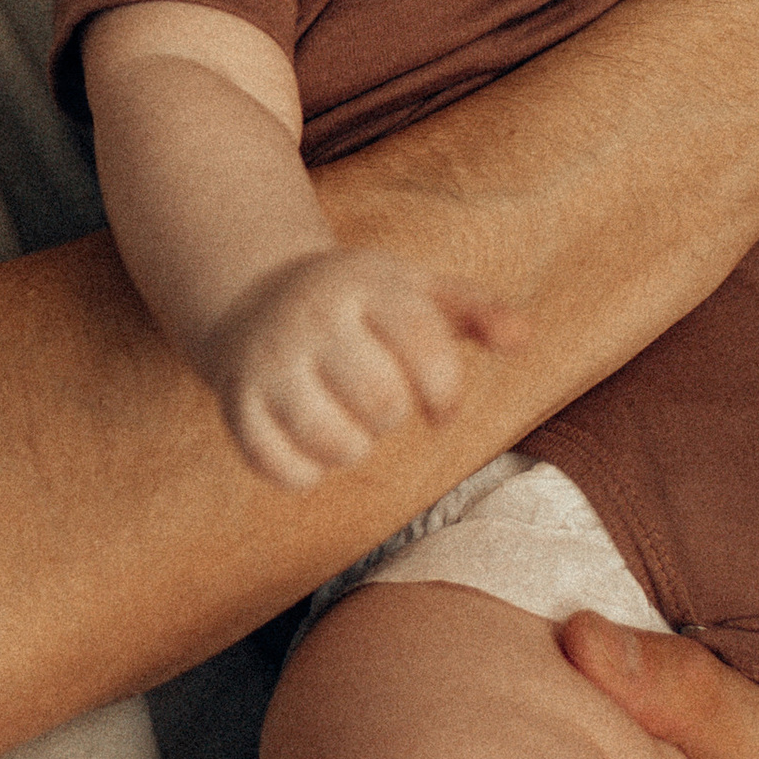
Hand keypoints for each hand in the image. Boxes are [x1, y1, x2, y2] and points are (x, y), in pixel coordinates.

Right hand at [196, 249, 514, 490]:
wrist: (252, 297)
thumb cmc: (359, 305)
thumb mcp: (415, 290)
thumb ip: (474, 309)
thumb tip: (522, 338)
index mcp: (364, 287)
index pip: (423, 347)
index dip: (446, 392)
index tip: (441, 407)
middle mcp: (311, 319)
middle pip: (382, 402)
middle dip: (393, 417)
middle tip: (383, 407)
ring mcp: (269, 363)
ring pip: (334, 442)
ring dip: (354, 448)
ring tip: (351, 426)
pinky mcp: (235, 404)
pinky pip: (281, 468)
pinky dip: (305, 472)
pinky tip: (311, 446)